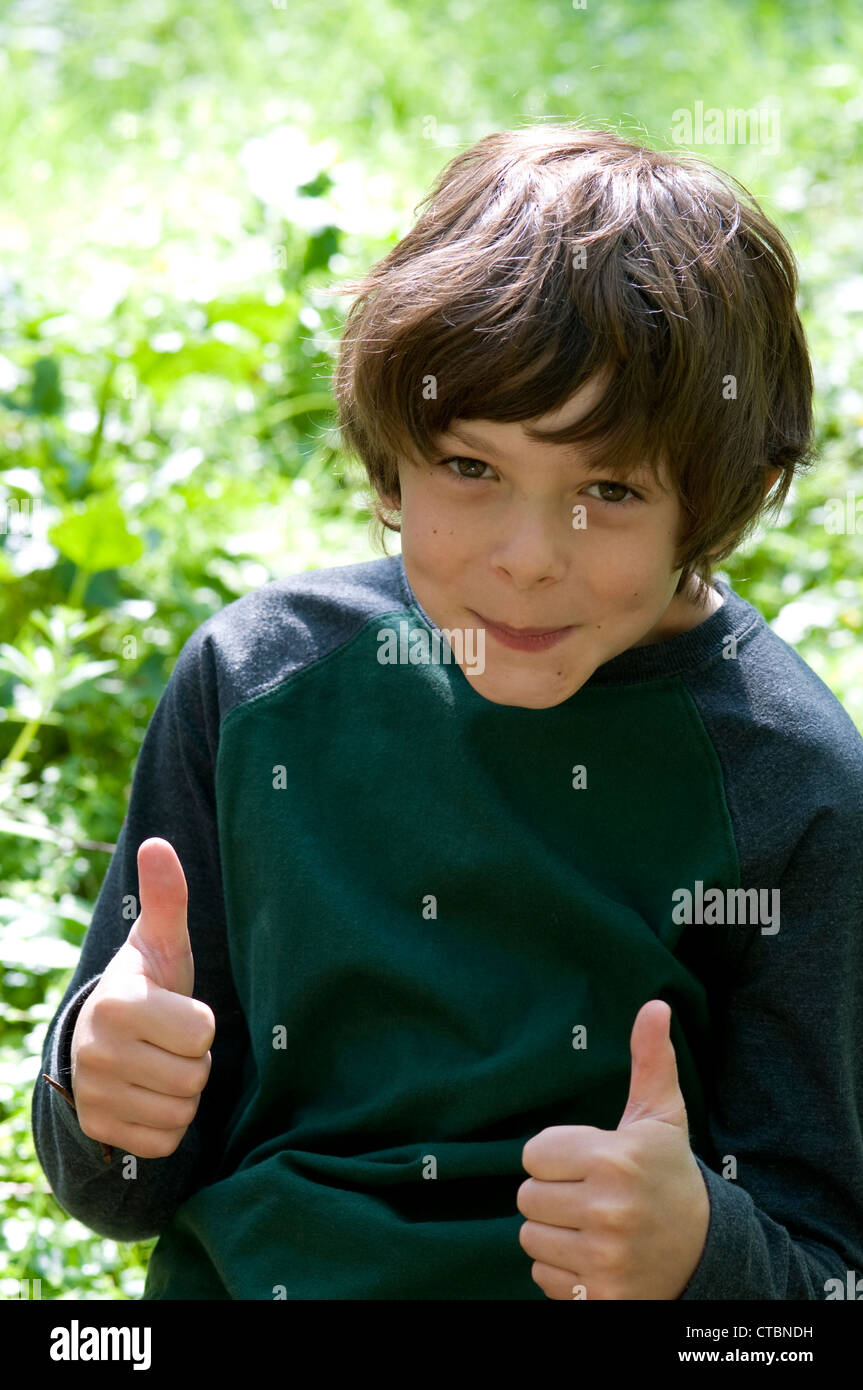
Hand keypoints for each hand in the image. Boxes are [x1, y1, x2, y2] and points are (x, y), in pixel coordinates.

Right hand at [70, 837, 214, 1158]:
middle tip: (170, 1042)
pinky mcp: (99, 1131)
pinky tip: (151, 1097)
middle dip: (194, 1061)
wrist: (103, 1038)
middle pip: (194, 1076)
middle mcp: (96, 1052)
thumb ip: (167, 897)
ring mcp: (93, 1096)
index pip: (202, 1031)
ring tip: (161, 1065)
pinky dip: (168, 1125)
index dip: (201, 1023)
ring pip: (181, 1112)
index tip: (177, 1012)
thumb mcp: (160, 942)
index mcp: (117, 1003)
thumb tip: (157, 843)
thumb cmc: (149, 986)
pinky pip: (165, 1142)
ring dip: (184, 1094)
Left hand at [516, 999, 709, 1298]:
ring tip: (590, 1226)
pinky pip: (543, 1276)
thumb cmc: (669, 1175)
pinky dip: (561, 1271)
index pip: (532, 1153)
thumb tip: (654, 1004)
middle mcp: (609, 1210)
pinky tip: (593, 1258)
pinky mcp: (599, 1296)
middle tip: (589, 1194)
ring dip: (553, 1232)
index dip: (555, 1156)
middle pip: (526, 1196)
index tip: (586, 1161)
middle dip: (552, 1193)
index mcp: (616, 1159)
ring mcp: (604, 1258)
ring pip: (530, 1236)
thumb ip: (651, 1061)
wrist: (706, 1254)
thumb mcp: (660, 1118)